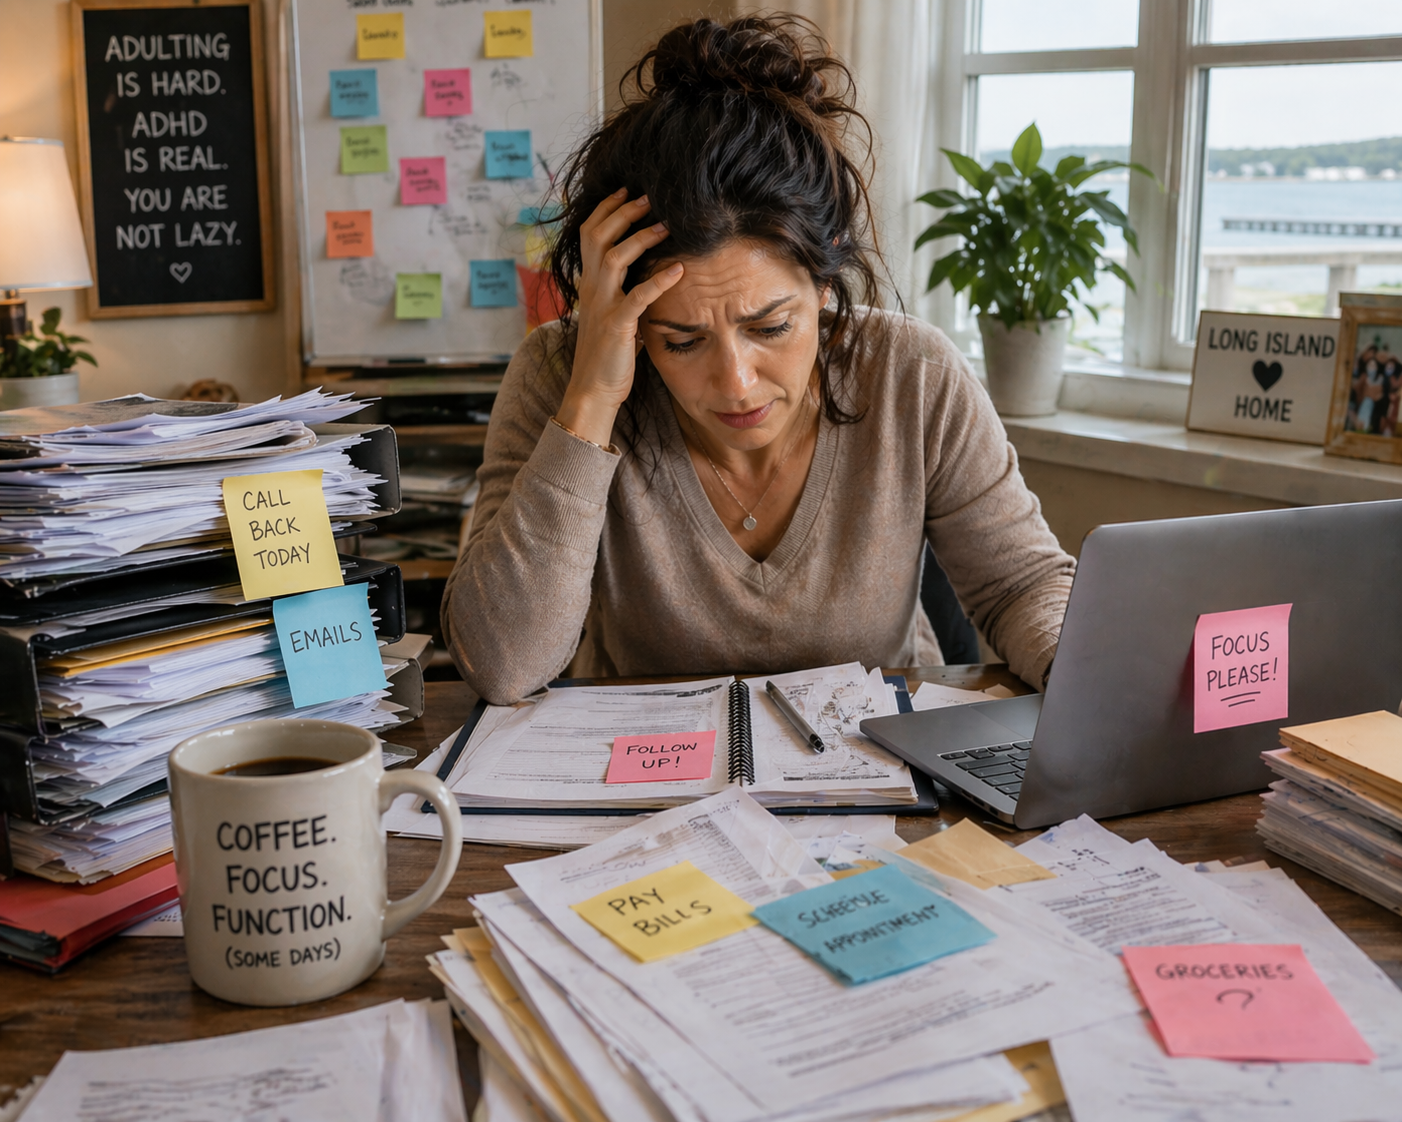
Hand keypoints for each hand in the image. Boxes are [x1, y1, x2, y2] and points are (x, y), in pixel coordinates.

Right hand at [555, 189, 683, 445]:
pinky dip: (659, 281)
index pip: (590, 233)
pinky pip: (637, 296)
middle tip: (648, 196)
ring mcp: (602, 305)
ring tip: (666, 225)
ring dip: (641, 238)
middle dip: (623, 211)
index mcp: (589, 283)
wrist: (593, 390)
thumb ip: (624, 292)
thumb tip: (649, 274)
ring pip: (615, 258)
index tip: (627, 190)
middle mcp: (591, 288)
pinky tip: (679, 270)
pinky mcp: (616, 325)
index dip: (606, 208)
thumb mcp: (614, 315)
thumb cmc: (608, 355)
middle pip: (599, 235)